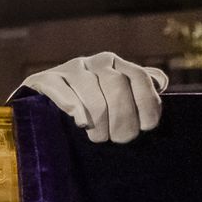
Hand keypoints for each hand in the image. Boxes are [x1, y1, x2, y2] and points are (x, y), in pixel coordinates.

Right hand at [20, 52, 168, 143]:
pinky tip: (82, 123)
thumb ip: (136, 89)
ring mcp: (70, 68)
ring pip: (90, 88)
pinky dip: (73, 106)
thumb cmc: (89, 108)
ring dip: (99, 118)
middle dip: (122, 115)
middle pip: (116, 85)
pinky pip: (61, 88)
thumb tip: (160, 83)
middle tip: (120, 139)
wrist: (41, 106)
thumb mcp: (115, 97)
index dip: (147, 102)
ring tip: (98, 138)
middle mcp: (96, 62)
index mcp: (118, 65)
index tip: (147, 127)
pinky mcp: (45, 78)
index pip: (139, 77)